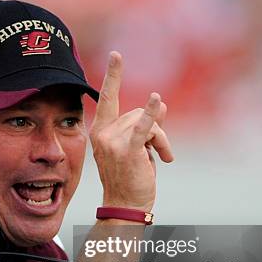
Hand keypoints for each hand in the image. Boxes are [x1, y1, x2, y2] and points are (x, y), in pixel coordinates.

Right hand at [89, 52, 173, 211]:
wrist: (126, 205)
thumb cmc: (130, 177)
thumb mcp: (137, 148)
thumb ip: (147, 125)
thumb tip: (162, 103)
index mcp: (100, 131)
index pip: (107, 98)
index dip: (113, 76)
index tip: (117, 55)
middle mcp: (103, 133)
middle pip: (137, 112)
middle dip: (155, 129)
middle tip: (160, 154)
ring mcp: (113, 141)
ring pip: (147, 122)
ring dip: (161, 140)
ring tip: (162, 159)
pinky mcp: (128, 150)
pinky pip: (144, 127)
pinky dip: (153, 115)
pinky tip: (158, 101)